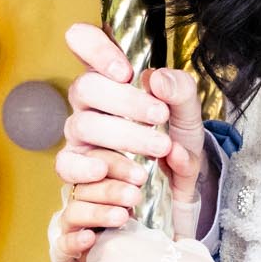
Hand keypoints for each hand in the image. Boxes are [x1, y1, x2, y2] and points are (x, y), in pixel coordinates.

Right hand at [49, 23, 207, 261]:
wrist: (179, 210)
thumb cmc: (174, 155)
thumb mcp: (189, 123)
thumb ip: (179, 93)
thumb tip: (154, 80)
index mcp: (110, 94)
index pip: (83, 48)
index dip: (94, 49)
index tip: (125, 71)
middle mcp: (86, 124)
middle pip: (81, 101)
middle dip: (124, 117)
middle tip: (161, 140)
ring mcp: (78, 165)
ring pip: (70, 157)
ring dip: (111, 166)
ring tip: (142, 181)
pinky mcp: (78, 209)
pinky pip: (71, 210)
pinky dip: (95, 212)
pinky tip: (123, 213)